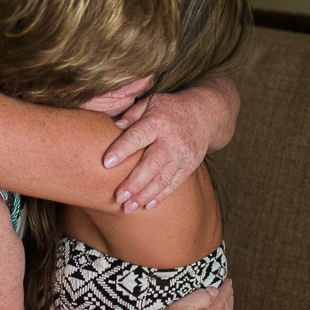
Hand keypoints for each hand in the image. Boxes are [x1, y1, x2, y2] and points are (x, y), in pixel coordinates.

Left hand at [103, 75, 238, 211]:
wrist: (204, 114)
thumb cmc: (168, 109)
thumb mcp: (150, 102)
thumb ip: (131, 114)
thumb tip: (113, 127)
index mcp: (158, 121)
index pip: (137, 136)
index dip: (122, 150)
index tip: (105, 163)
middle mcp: (171, 140)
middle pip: (152, 164)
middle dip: (134, 183)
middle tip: (118, 197)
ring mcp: (182, 155)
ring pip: (163, 179)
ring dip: (144, 195)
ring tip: (127, 208)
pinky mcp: (189, 166)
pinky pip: (174, 184)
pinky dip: (161, 196)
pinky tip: (147, 205)